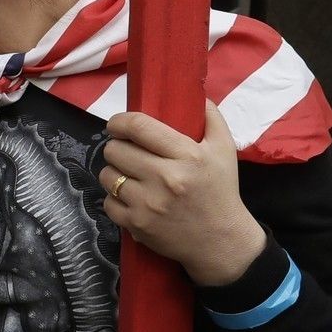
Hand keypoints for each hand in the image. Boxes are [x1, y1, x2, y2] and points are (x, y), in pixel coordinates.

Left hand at [99, 101, 266, 286]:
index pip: (139, 127)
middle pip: (115, 150)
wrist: (221, 240)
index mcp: (187, 156)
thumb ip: (210, 117)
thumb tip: (193, 91)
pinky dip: (114, 198)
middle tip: (126, 151)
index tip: (117, 124)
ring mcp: (149, 204)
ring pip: (107, 175)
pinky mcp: (137, 225)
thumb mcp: (225, 149)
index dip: (120, 122)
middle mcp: (166, 178)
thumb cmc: (220, 190)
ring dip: (113, 172)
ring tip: (128, 173)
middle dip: (117, 147)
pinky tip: (130, 196)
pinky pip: (107, 202)